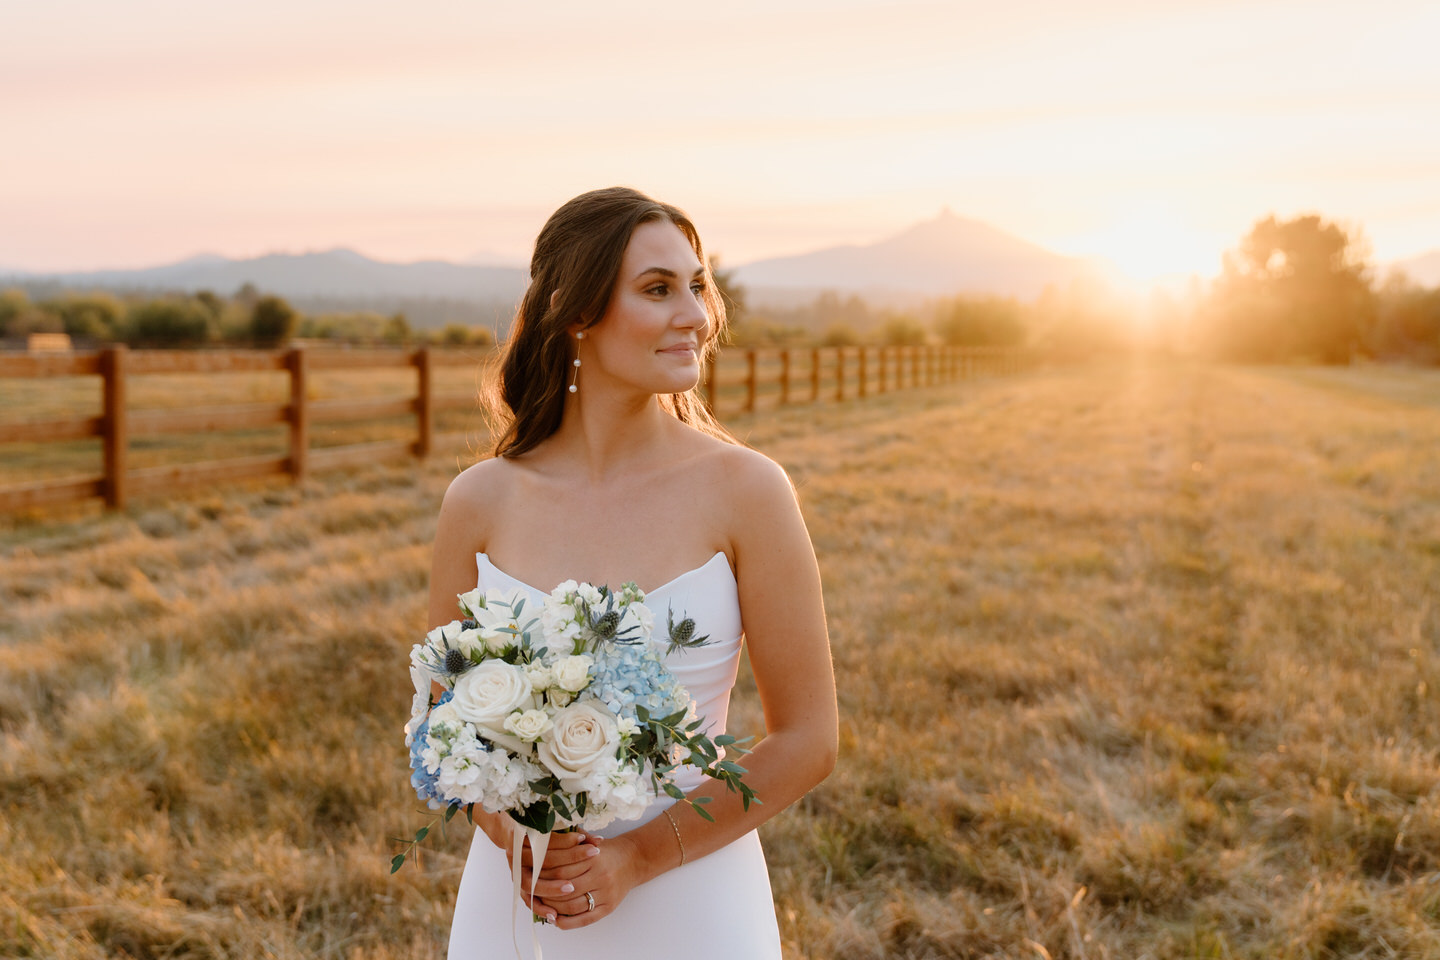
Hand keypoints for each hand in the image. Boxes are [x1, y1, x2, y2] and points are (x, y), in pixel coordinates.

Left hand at [522, 835, 641, 929]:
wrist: (634, 860)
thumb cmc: (606, 850)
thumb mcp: (589, 841)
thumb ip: (568, 840)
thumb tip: (542, 840)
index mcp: (594, 857)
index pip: (561, 868)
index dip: (544, 872)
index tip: (532, 873)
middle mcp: (600, 875)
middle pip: (564, 887)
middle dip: (545, 889)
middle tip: (532, 889)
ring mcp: (606, 893)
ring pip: (572, 905)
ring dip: (553, 907)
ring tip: (543, 903)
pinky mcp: (609, 907)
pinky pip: (585, 919)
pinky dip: (568, 922)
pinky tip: (556, 920)